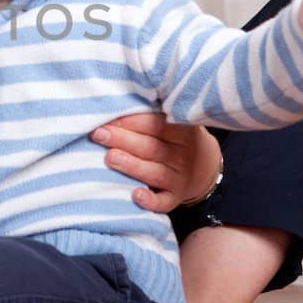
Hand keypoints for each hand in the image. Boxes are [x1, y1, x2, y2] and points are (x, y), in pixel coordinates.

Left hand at [93, 115, 219, 212]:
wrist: (204, 166)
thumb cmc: (175, 138)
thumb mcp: (173, 122)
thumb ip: (151, 114)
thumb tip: (117, 100)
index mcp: (183, 132)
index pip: (156, 125)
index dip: (131, 122)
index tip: (108, 118)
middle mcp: (183, 155)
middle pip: (151, 148)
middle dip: (123, 140)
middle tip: (99, 134)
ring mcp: (180, 178)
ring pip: (155, 172)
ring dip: (131, 165)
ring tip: (109, 157)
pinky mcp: (175, 197)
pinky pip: (164, 202)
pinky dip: (151, 201)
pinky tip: (136, 195)